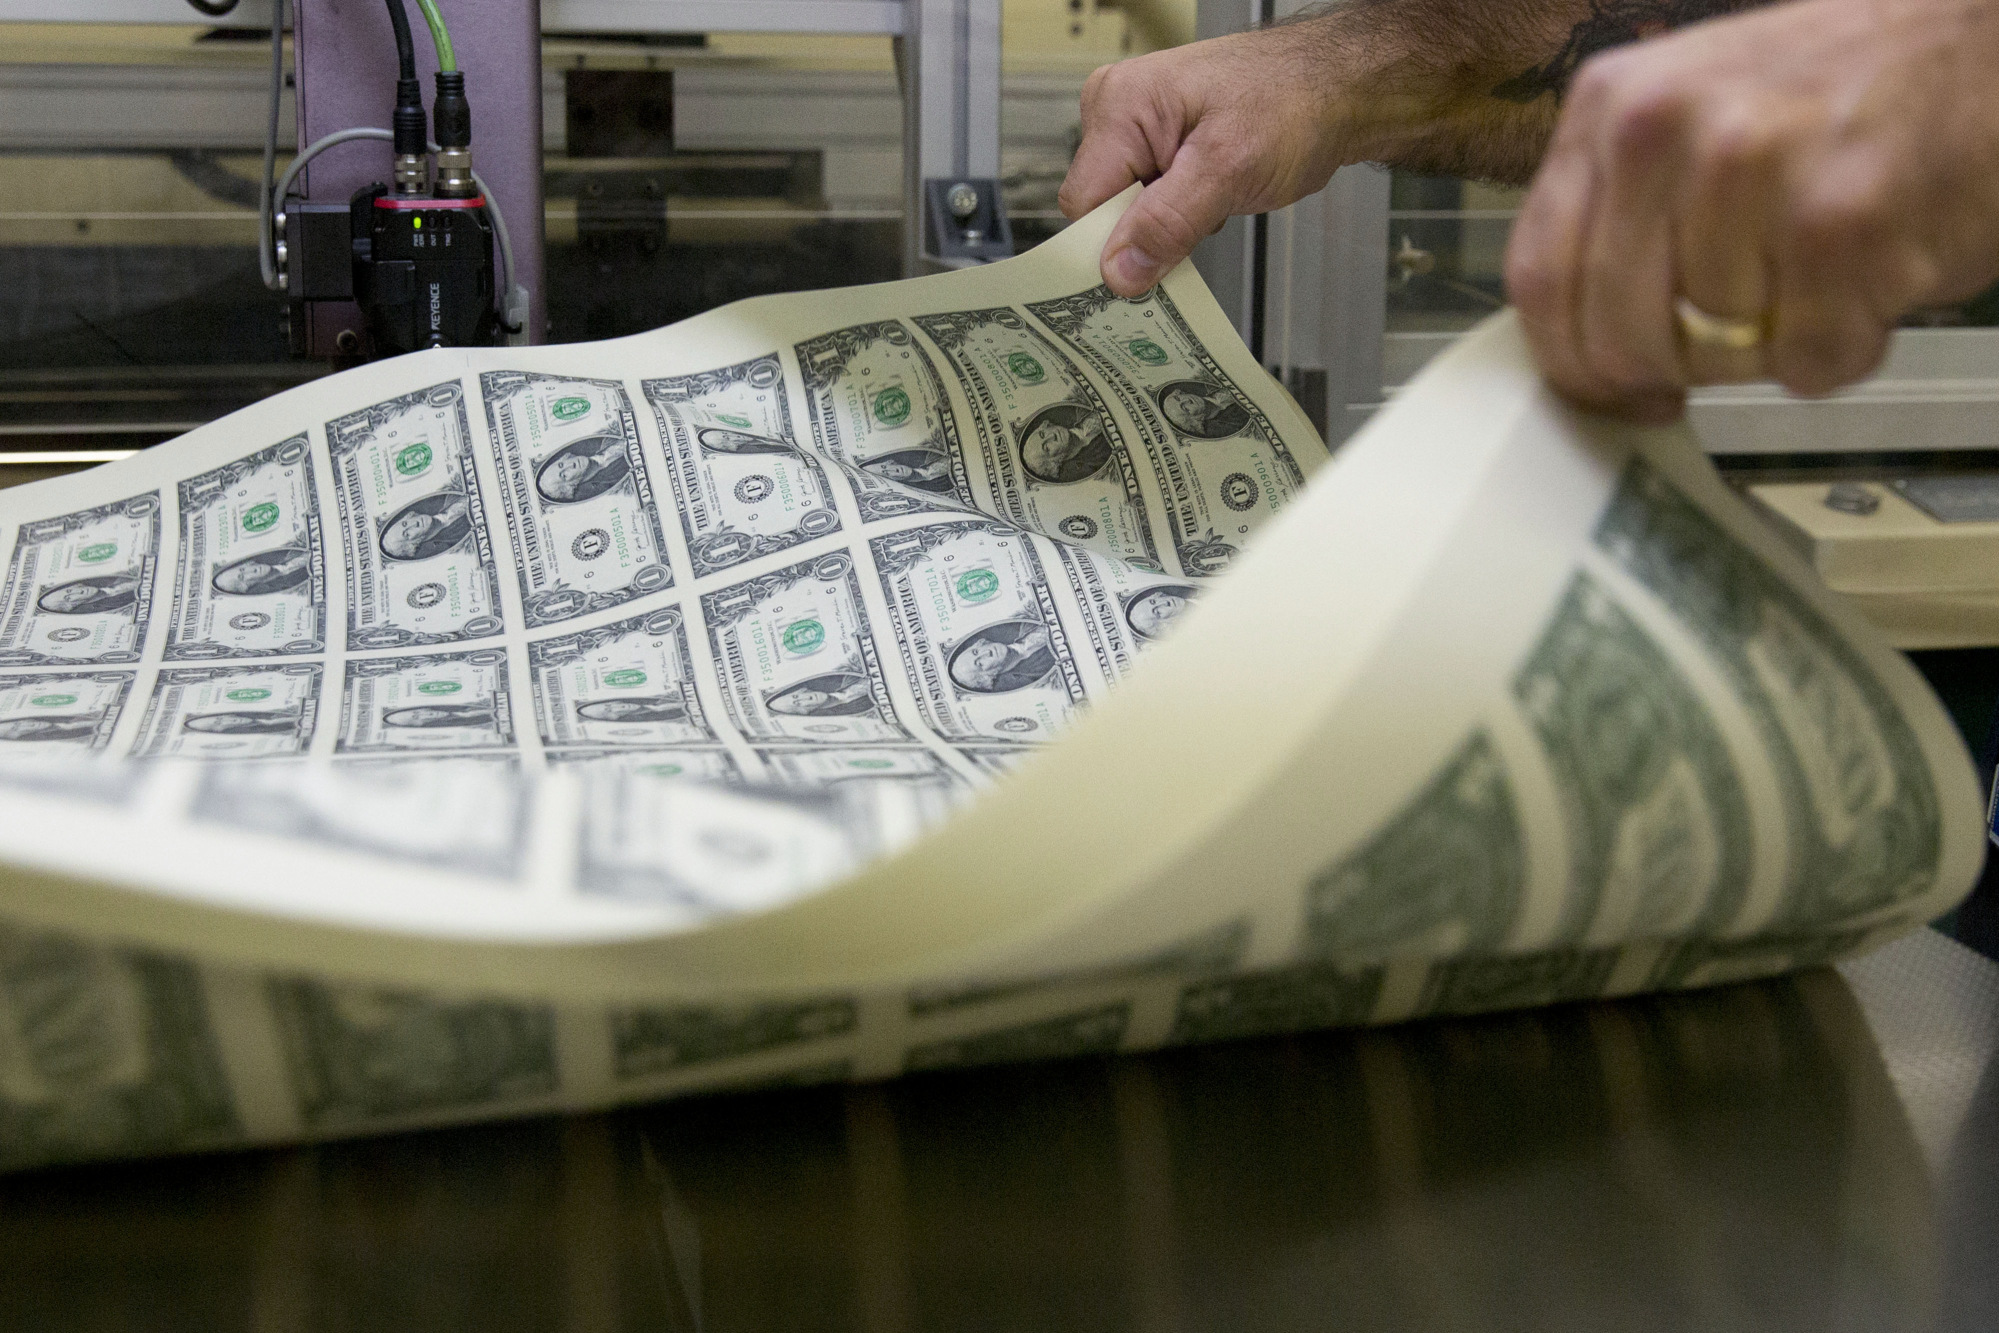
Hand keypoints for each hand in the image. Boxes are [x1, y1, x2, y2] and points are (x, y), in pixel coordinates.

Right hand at [1058, 25, 1355, 296]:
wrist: (1339, 89)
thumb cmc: (1295, 102)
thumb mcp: (1228, 170)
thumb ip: (1167, 224)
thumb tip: (1118, 272)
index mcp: (1120, 105)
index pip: (1084, 203)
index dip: (1111, 244)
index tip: (1145, 273)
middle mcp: (1119, 112)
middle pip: (1102, 208)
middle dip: (1145, 234)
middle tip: (1198, 227)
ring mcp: (1140, 129)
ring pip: (1129, 212)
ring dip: (1168, 226)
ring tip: (1217, 201)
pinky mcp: (1161, 146)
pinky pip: (1150, 202)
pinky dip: (1180, 216)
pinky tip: (1215, 200)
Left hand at [1506, 0, 1998, 420]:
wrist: (1985, 42)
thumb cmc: (1841, 93)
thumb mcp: (1691, 120)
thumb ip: (1622, 216)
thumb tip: (1582, 341)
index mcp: (1611, 108)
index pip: (1539, 279)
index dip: (1574, 363)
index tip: (1613, 390)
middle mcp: (1663, 131)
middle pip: (1615, 335)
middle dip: (1677, 366)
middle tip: (1740, 331)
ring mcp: (1748, 174)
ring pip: (1711, 356)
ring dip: (1774, 345)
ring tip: (1821, 268)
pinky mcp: (1837, 224)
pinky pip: (1806, 361)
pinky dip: (1847, 346)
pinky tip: (1871, 275)